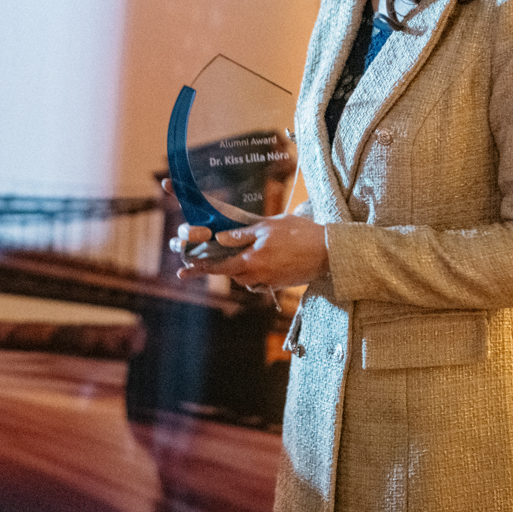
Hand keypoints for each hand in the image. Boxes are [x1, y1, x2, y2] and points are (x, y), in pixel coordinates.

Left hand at [162, 180, 326, 289]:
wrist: (330, 253)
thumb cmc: (300, 235)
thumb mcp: (268, 227)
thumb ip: (242, 235)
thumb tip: (219, 238)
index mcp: (252, 262)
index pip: (219, 267)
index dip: (199, 268)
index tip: (182, 273)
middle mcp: (257, 276)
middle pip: (232, 272)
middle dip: (228, 261)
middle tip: (229, 247)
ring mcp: (269, 282)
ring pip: (246, 275)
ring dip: (244, 264)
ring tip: (260, 246)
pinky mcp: (279, 283)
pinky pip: (260, 278)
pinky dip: (259, 268)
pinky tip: (273, 254)